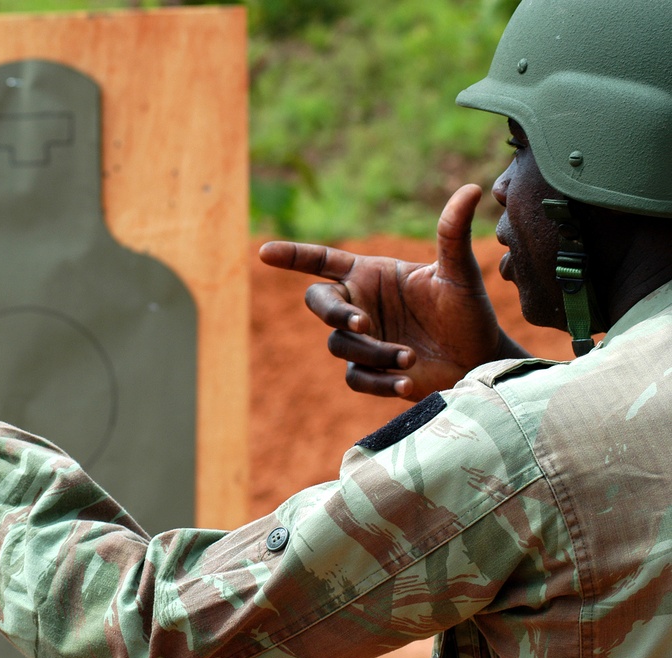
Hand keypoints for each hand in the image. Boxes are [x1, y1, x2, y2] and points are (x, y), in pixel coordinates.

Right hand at [259, 184, 528, 400]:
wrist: (480, 360)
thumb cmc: (467, 311)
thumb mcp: (459, 272)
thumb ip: (453, 233)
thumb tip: (471, 188)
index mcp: (369, 275)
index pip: (321, 261)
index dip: (292, 256)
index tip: (265, 252)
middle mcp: (359, 305)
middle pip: (319, 304)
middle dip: (334, 312)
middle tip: (360, 322)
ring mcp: (362, 341)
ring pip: (341, 344)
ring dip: (372, 351)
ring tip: (409, 357)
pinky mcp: (370, 373)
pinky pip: (356, 377)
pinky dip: (379, 381)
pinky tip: (406, 382)